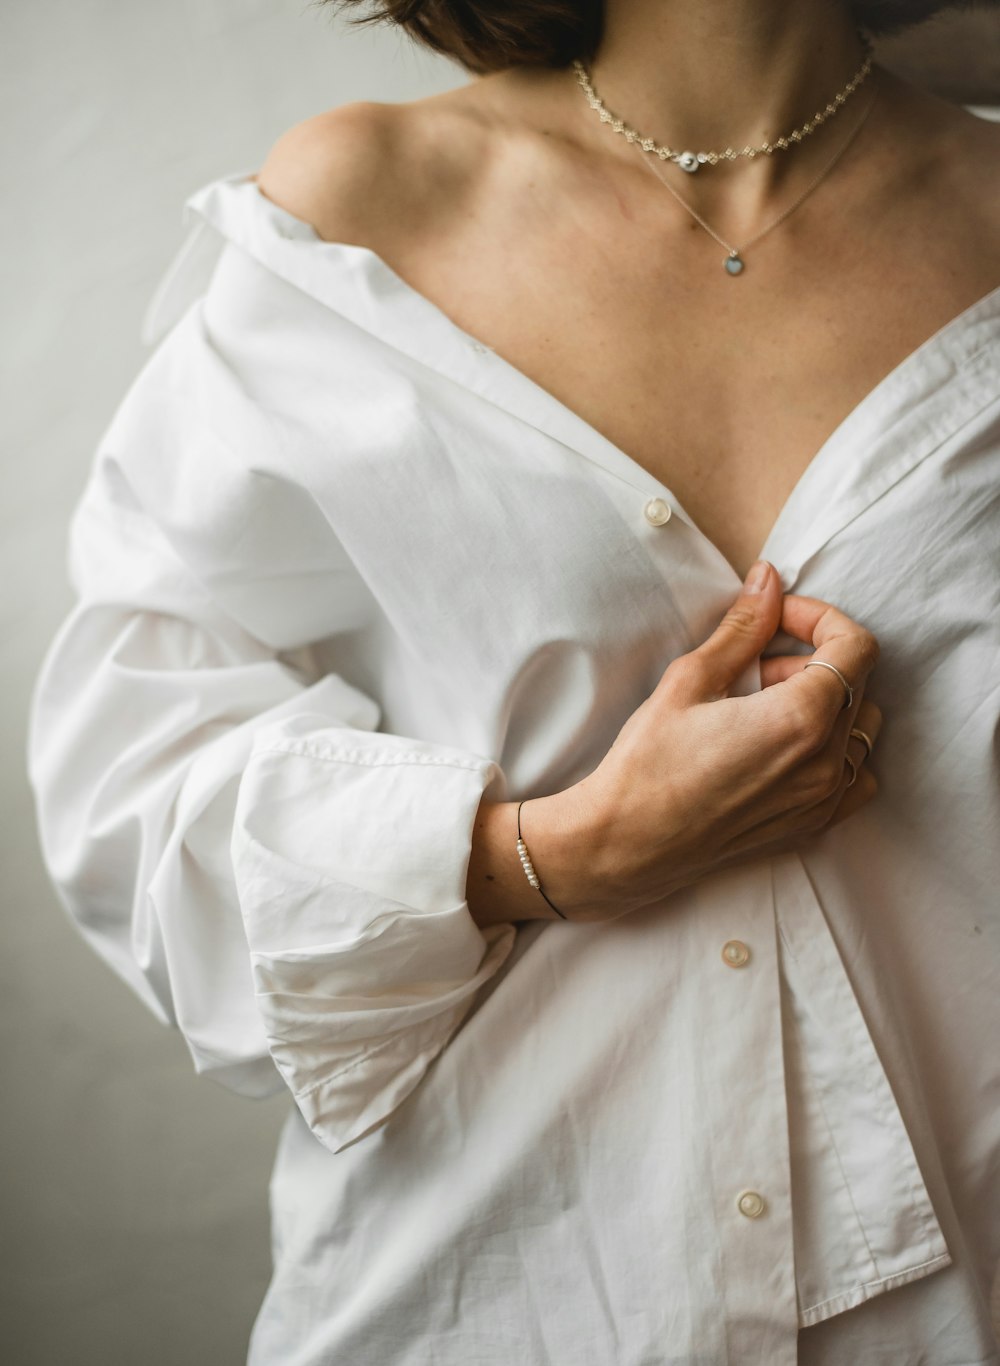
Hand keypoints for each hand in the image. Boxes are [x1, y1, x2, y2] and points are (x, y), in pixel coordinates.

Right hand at [534, 561, 881, 922]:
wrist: (626, 843)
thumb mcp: (690, 679)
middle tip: (756, 663)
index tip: (778, 617)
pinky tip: (785, 746)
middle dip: (813, 657)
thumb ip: (743, 628)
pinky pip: (855, 777)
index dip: (818, 617)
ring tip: (765, 705)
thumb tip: (769, 580)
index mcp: (801, 719)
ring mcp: (823, 799)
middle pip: (858, 683)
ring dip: (826, 702)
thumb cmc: (648, 764)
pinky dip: (835, 750)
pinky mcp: (811, 825)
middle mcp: (825, 762)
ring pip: (859, 727)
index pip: (855, 646)